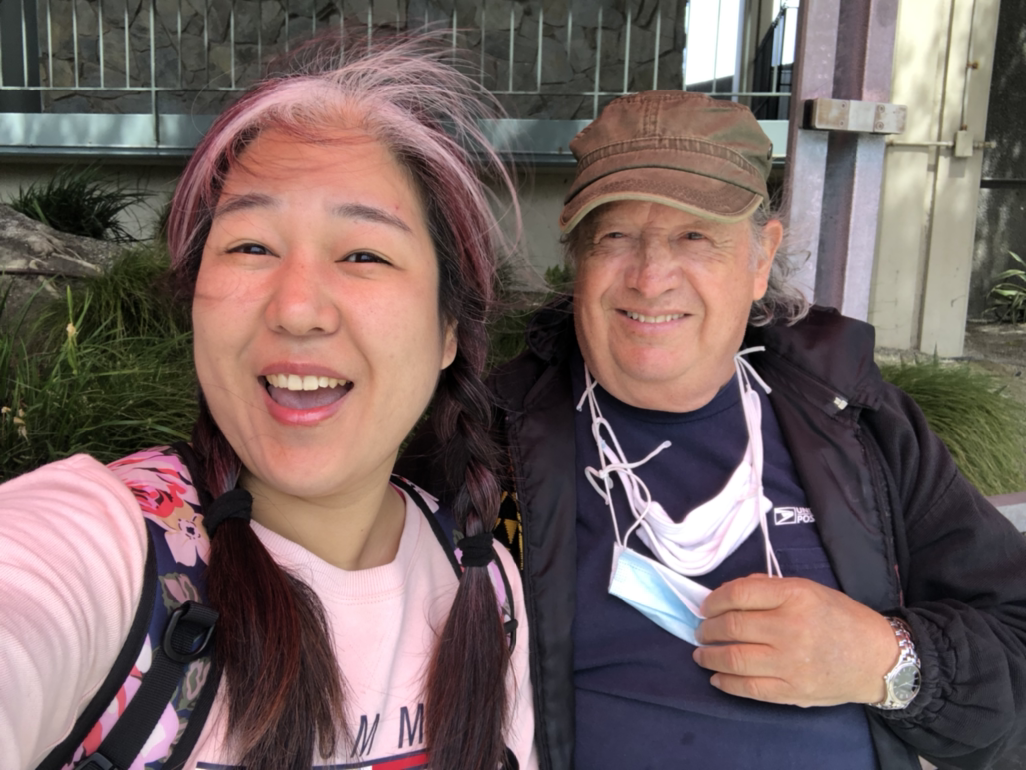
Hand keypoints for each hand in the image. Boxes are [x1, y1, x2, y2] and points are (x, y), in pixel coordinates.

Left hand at [692, 574, 898, 706]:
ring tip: (701, 653)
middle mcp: (791, 628)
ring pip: (734, 659)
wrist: (878, 658)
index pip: (740, 594)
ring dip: (709, 656)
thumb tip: (730, 594)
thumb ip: (770, 588)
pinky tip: (717, 677)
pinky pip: (749, 689)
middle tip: (701, 631)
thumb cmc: (841, 618)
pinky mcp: (793, 691)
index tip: (706, 606)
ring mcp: (791, 663)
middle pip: (732, 627)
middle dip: (707, 629)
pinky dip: (726, 683)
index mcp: (796, 596)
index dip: (714, 600)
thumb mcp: (809, 589)